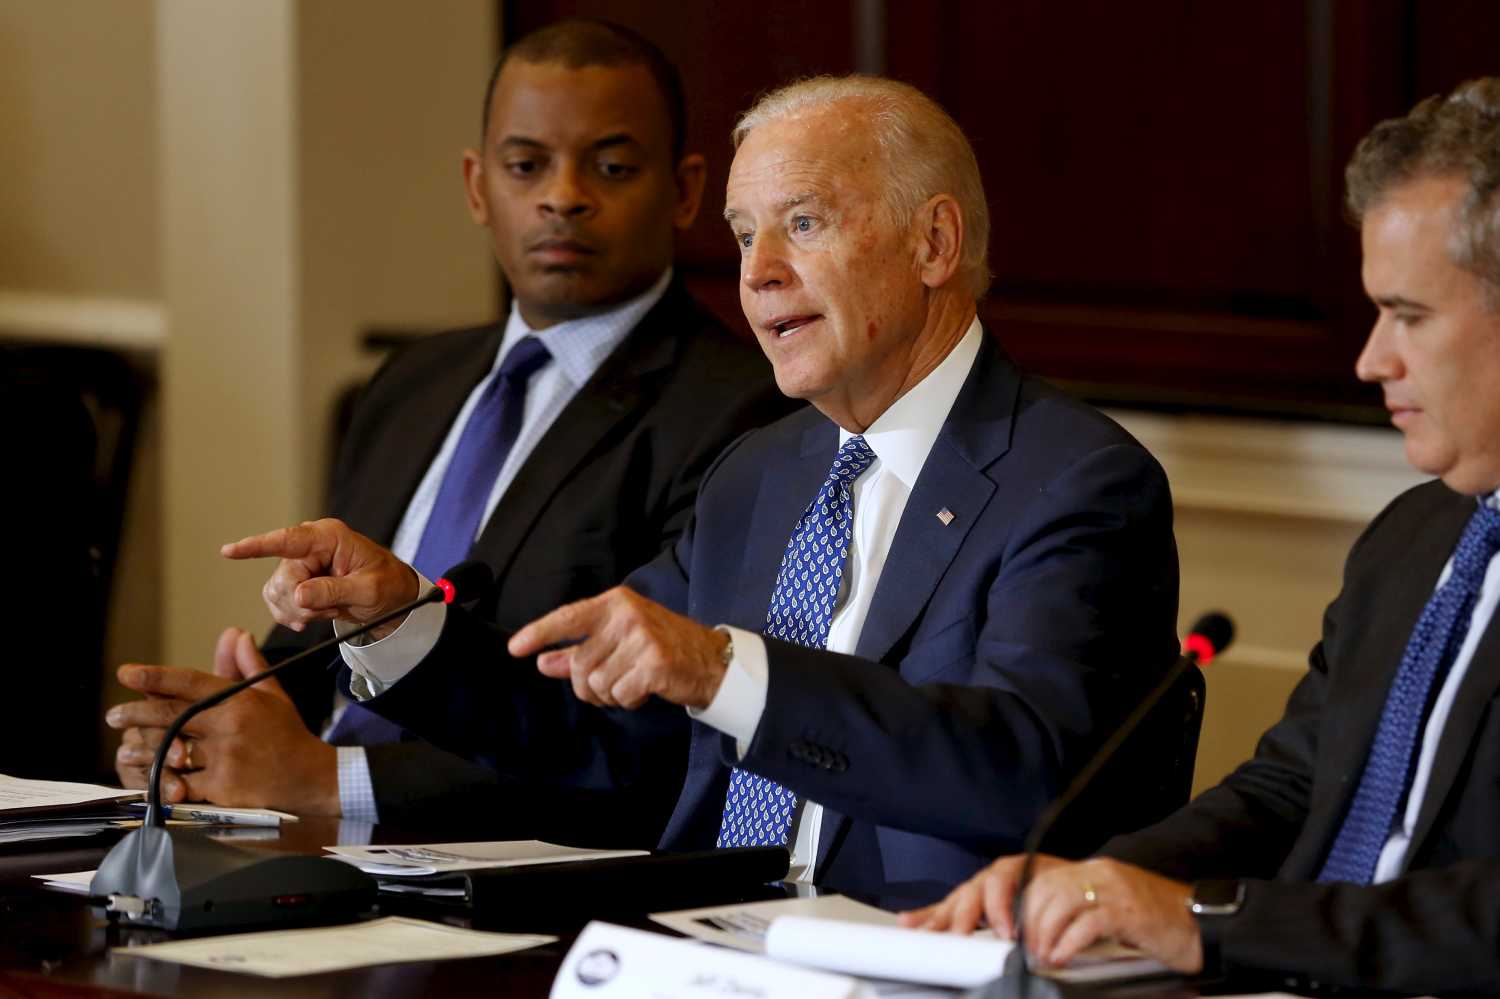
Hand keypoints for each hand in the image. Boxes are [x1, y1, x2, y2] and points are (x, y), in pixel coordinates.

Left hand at [107, 627, 340, 814]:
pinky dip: (163, 781)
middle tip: (114, 715)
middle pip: (170, 716)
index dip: (154, 677)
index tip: (127, 674)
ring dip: (141, 751)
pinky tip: (147, 777)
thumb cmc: (289, 735)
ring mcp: (224, 759)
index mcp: (240, 701)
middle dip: (136, 714)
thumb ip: (248, 666)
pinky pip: (181, 783)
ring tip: (124, 750)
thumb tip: (236, 634)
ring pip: (170, 752)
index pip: (189, 683)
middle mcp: (229, 727)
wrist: (311, 778)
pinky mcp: (220, 789)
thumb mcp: (273, 695)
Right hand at [221, 518, 417, 636]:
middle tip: (331, 609)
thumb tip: (299, 594)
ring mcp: (300, 563)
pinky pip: (277, 602)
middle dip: (302, 603)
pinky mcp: (294, 581)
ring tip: (330, 609)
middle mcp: (309, 546)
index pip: (287, 540)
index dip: (256, 546)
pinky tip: (313, 617)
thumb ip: (335, 591)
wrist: (392, 596)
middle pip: (283, 579)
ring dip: (300, 611)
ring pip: (276, 593)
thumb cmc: (387, 584)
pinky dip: (293, 615)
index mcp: (329, 537)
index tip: (229, 551)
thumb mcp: (369, 590)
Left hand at [509, 586, 729, 709]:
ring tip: (632, 682)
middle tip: (610, 685)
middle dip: (588, 685)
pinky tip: (646, 689)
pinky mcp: (654, 663)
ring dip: (610, 694)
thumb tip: (541, 662)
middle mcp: (627, 615)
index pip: (568, 617)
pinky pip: (620, 695)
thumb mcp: (618, 642)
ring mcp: (642, 637)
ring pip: (597, 682)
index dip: (539, 633)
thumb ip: (577, 651)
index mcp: (615, 603)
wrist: (711, 661)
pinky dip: (629, 700)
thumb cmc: (661, 648)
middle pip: (579, 663)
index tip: (514, 649)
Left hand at [904, 854, 1202, 972]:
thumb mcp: (1079, 916)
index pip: (995, 878)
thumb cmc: (1135, 923)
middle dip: (983, 912)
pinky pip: (1084, 920)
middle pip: (1010, 878)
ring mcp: (1100, 883)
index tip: (923, 926)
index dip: (958, 902)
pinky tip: (1060, 957)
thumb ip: (1037, 920)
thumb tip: (985, 938)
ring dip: (1033, 933)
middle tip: (974, 941)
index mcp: (1059, 872)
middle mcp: (1076, 870)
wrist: (1194, 920)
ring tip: (1035, 955)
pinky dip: (1066, 942)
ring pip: (1045, 899)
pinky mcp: (1125, 904)